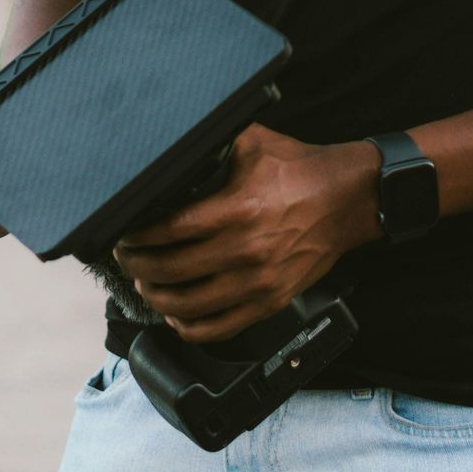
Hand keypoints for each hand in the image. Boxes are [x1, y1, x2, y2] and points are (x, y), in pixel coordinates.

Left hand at [113, 124, 379, 344]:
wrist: (348, 199)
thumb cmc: (300, 168)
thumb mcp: (253, 142)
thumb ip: (211, 150)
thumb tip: (174, 157)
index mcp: (238, 209)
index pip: (171, 231)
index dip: (139, 237)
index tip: (125, 236)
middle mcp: (246, 250)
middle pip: (171, 271)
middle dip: (138, 267)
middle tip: (127, 259)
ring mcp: (258, 282)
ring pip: (188, 306)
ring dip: (156, 298)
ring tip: (145, 285)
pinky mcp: (270, 302)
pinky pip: (218, 329)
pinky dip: (188, 326)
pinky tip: (176, 314)